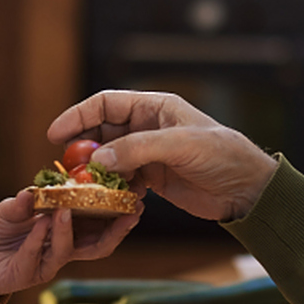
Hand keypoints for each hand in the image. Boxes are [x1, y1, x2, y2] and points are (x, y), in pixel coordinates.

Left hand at [0, 190, 139, 303]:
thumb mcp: (9, 209)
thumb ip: (23, 202)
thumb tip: (35, 189)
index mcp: (64, 230)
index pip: (99, 224)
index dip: (117, 213)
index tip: (135, 195)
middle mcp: (61, 248)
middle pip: (97, 245)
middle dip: (115, 230)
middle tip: (130, 211)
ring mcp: (44, 264)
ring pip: (67, 250)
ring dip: (68, 230)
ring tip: (68, 210)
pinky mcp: (25, 274)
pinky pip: (35, 256)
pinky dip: (38, 238)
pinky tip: (40, 222)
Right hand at [48, 90, 277, 221]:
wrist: (248, 189)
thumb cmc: (223, 155)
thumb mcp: (180, 146)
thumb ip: (137, 150)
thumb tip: (96, 161)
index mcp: (155, 107)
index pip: (106, 103)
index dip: (78, 115)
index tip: (56, 133)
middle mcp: (148, 127)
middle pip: (102, 131)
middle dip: (82, 148)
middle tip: (65, 167)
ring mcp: (149, 154)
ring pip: (109, 159)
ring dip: (94, 173)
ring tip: (82, 188)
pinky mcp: (153, 179)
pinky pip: (122, 181)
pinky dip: (111, 189)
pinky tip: (108, 200)